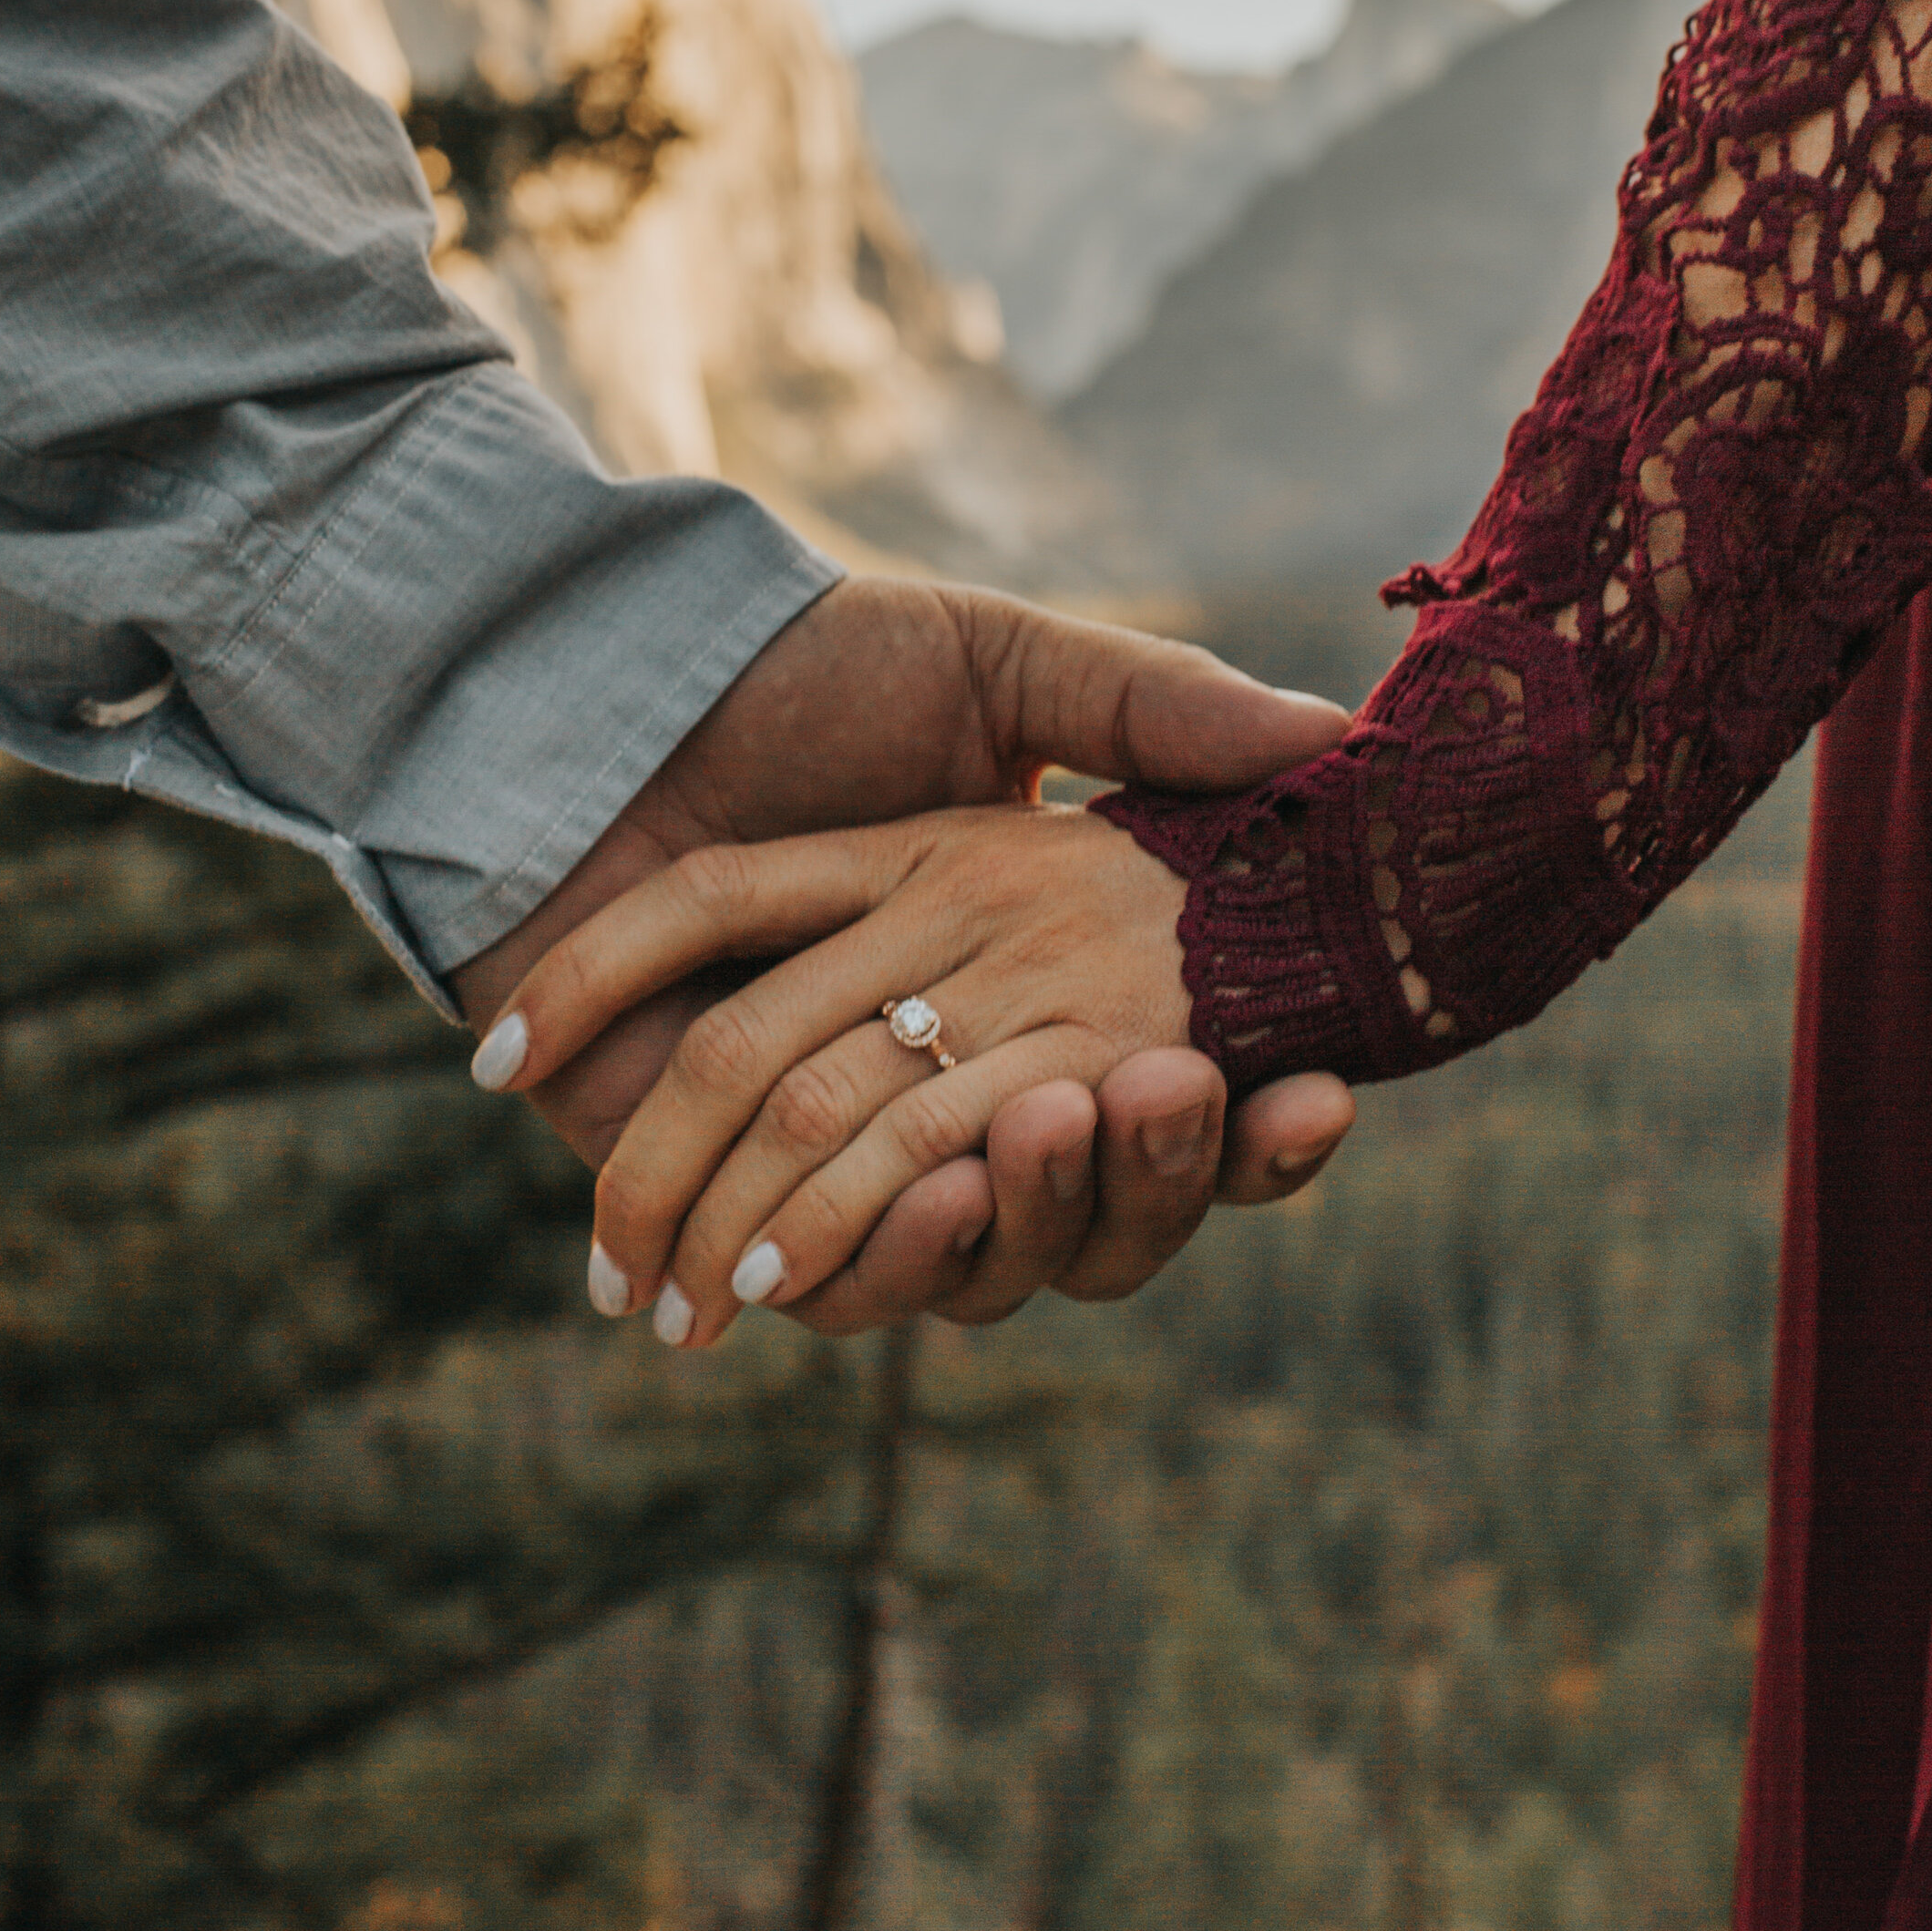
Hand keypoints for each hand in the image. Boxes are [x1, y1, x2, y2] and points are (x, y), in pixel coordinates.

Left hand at [454, 576, 1351, 1315]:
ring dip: (1028, 1220)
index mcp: (1029, 981)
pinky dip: (877, 1253)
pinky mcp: (724, 1190)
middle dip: (1157, 1171)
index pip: (1169, 1098)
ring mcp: (839, 1148)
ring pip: (975, 1252)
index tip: (1329, 1093)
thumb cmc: (801, 663)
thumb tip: (1331, 733)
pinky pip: (830, 1267)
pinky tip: (928, 1197)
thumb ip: (1146, 703)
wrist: (600, 693)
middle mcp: (949, 1080)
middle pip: (1091, 1200)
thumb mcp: (993, 663)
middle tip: (1178, 1087)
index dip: (1257, 1126)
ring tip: (1051, 1130)